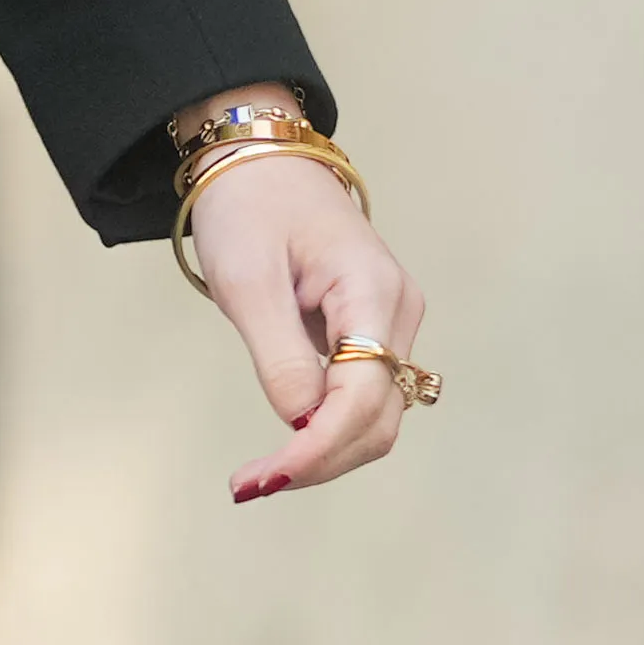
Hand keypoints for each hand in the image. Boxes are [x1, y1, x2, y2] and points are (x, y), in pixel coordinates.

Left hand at [188, 150, 424, 505]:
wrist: (261, 160)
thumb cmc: (249, 207)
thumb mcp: (247, 280)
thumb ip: (279, 354)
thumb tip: (302, 424)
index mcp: (370, 290)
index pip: (363, 395)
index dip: (318, 448)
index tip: (264, 479)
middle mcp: (396, 311)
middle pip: (378, 417)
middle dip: (320, 460)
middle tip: (249, 484)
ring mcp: (390, 322)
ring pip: (375, 415)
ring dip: (324, 453)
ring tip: (260, 473)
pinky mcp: (372, 331)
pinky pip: (362, 397)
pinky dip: (327, 430)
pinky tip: (286, 444)